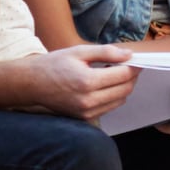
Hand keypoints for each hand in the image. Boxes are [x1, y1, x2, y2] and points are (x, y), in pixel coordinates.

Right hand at [19, 46, 141, 121]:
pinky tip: (106, 85)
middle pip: (125, 89)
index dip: (134, 66)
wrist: (32, 84)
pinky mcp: (85, 117)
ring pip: (120, 100)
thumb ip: (105, 52)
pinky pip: (109, 107)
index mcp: (87, 81)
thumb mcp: (79, 52)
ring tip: (116, 73)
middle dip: (132, 77)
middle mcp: (89, 100)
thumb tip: (128, 55)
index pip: (123, 75)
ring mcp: (87, 111)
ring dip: (124, 87)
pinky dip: (114, 96)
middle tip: (130, 65)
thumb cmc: (53, 65)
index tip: (138, 60)